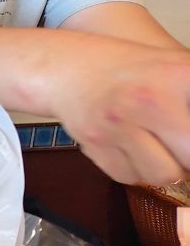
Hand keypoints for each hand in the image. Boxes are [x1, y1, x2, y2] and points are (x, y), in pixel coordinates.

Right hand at [38, 37, 189, 186]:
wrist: (68, 68)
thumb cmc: (131, 70)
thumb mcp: (178, 68)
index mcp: (178, 75)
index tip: (187, 142)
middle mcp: (148, 100)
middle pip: (189, 159)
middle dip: (188, 158)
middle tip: (180, 147)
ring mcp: (118, 124)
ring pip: (162, 175)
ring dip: (166, 169)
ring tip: (159, 149)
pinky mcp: (95, 144)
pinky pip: (129, 177)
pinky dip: (136, 171)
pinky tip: (131, 149)